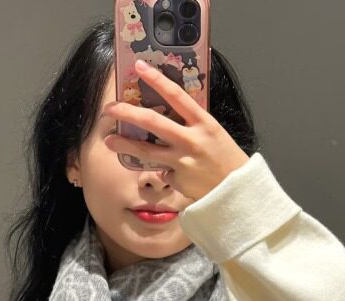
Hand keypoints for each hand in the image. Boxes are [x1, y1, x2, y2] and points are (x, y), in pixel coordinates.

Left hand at [103, 59, 249, 201]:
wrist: (236, 190)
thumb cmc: (224, 158)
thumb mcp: (212, 133)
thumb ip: (190, 124)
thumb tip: (164, 115)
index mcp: (204, 123)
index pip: (177, 96)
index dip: (157, 80)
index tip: (140, 67)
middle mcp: (192, 140)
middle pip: (153, 123)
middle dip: (127, 113)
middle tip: (109, 108)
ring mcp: (182, 161)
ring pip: (147, 151)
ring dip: (125, 145)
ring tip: (108, 141)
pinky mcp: (177, 179)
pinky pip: (162, 171)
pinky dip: (164, 169)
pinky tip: (176, 172)